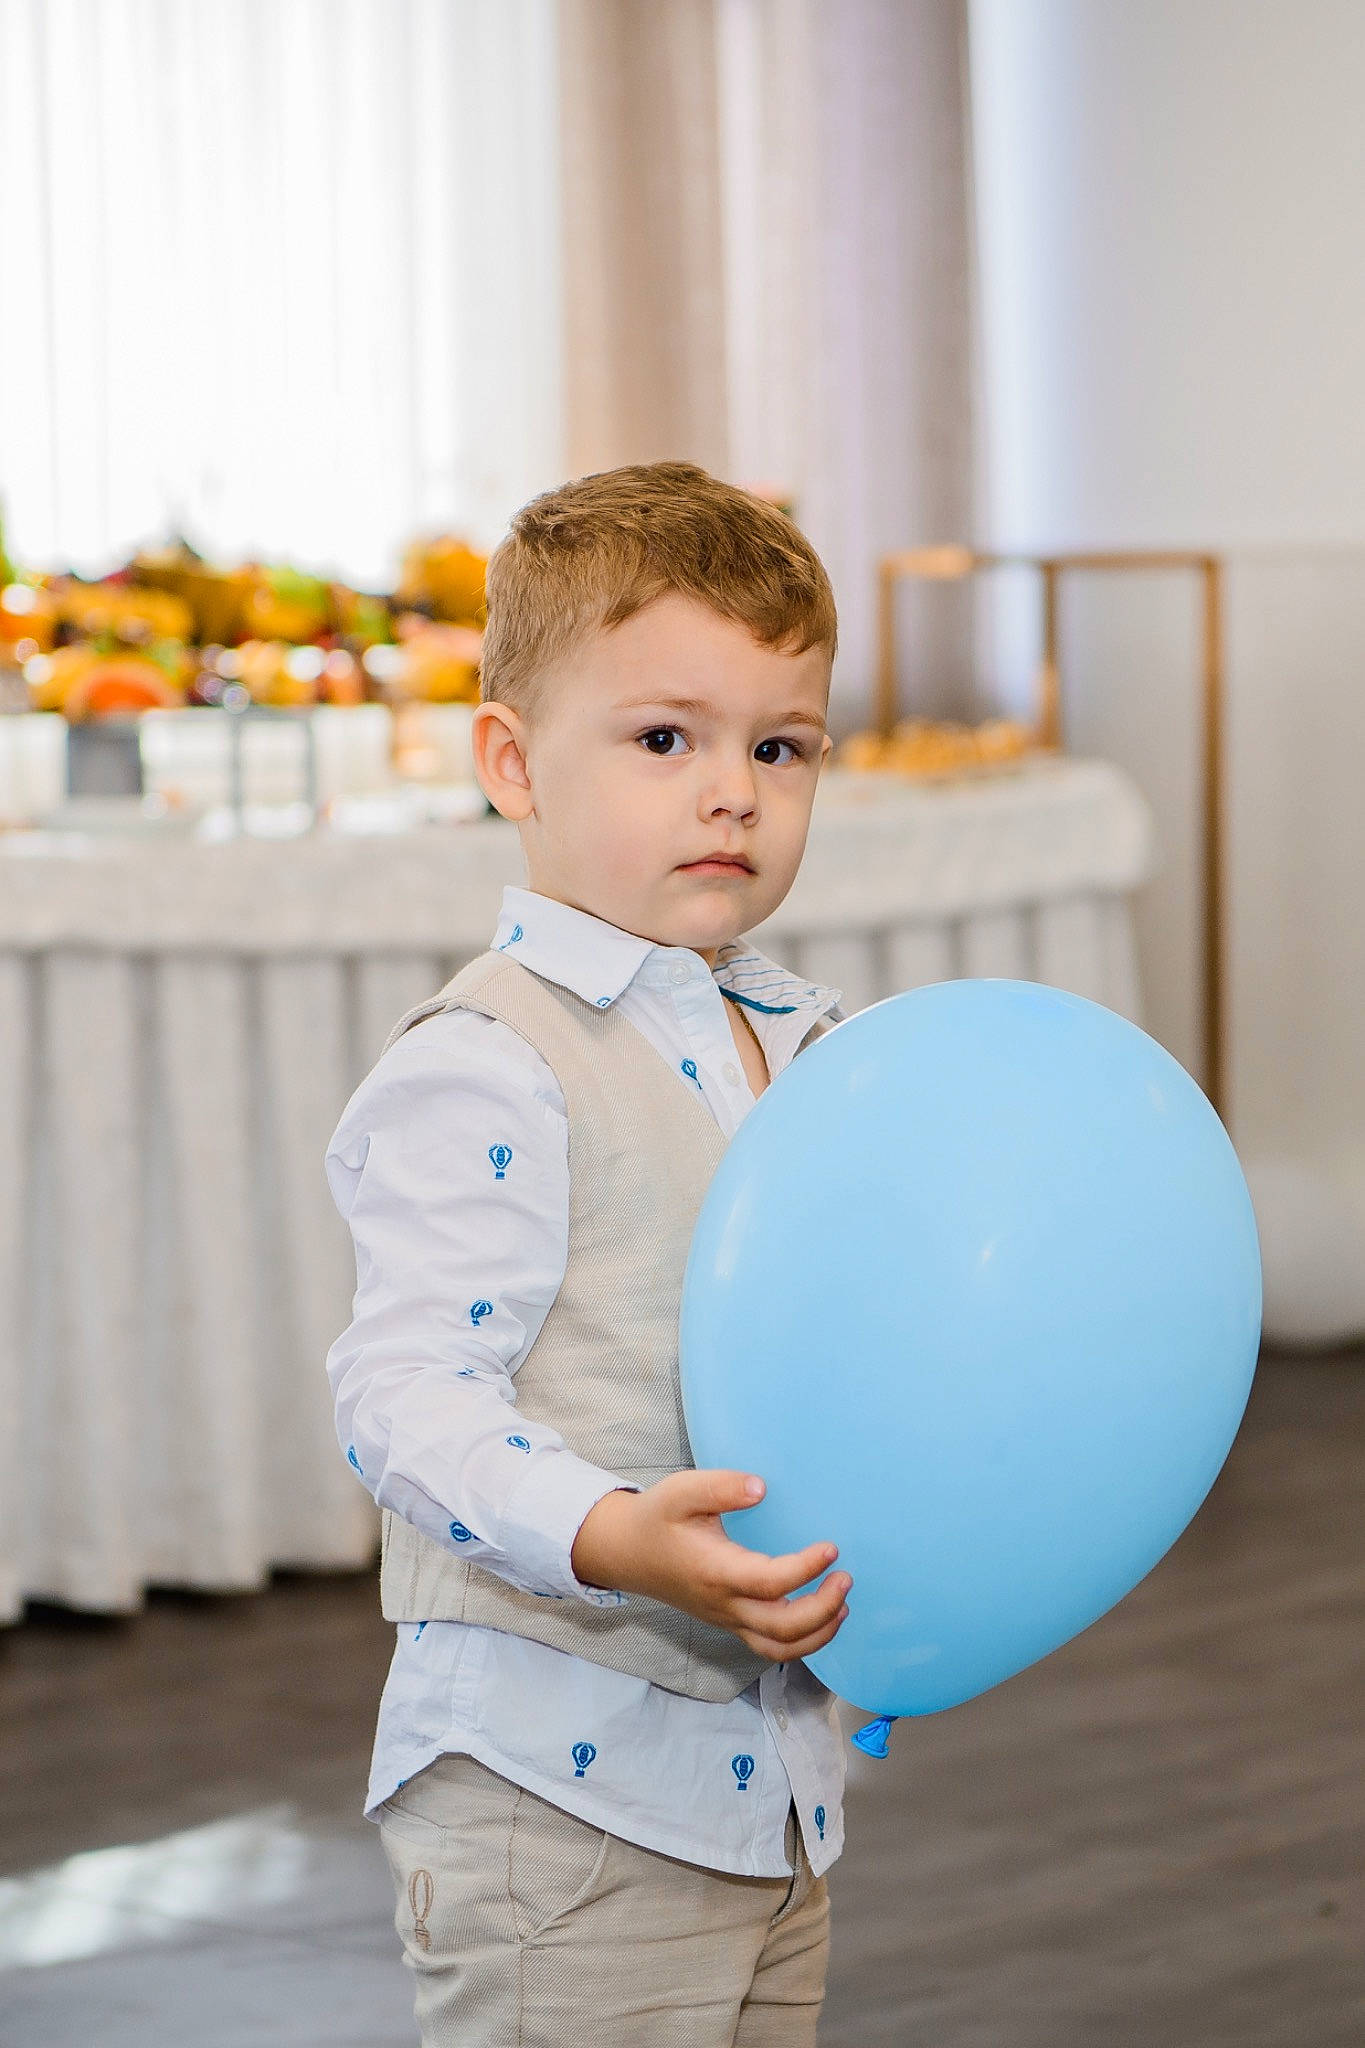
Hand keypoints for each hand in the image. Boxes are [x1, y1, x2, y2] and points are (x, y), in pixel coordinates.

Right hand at [570, 1470, 850, 1661]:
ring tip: (842, 1605)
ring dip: (818, 1634)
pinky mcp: (729, 1622)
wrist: (626, 1552)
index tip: (831, 1548)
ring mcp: (727, 1619)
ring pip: (779, 1648)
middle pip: (782, 1628)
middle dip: (822, 1609)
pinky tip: (822, 1616)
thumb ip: (721, 1487)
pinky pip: (770, 1646)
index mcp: (716, 1572)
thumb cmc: (657, 1519)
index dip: (805, 1569)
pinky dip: (802, 1640)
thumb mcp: (681, 1491)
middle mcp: (724, 1604)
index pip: (770, 1582)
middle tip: (846, 1578)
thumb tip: (762, 1488)